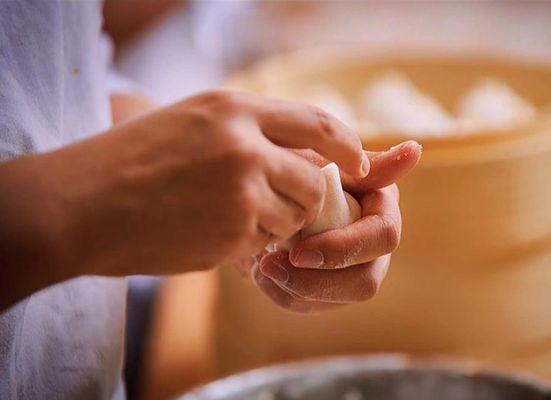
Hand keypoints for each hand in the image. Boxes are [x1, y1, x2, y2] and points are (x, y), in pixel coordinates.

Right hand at [0, 90, 368, 290]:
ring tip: (234, 218)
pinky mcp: (232, 233)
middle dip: (307, 198)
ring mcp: (241, 190)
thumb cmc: (132, 161)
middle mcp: (246, 144)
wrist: (82, 204)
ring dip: (275, 223)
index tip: (359, 163)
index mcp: (235, 108)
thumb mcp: (192, 122)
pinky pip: (265, 243)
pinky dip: (250, 243)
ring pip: (294, 215)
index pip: (318, 123)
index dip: (346, 145)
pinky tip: (213, 233)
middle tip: (283, 205)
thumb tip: (300, 154)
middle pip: (314, 179)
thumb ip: (247, 131)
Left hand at [249, 141, 421, 312]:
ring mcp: (353, 267)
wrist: (266, 188)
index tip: (298, 252)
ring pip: (338, 299)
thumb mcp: (322, 159)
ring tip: (261, 266)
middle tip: (268, 266)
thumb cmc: (296, 166)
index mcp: (380, 207)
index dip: (342, 249)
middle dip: (316, 282)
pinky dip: (282, 293)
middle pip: (366, 281)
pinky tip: (262, 272)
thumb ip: (365, 162)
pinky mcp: (330, 286)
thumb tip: (414, 150)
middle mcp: (373, 243)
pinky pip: (312, 305)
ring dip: (295, 289)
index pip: (383, 236)